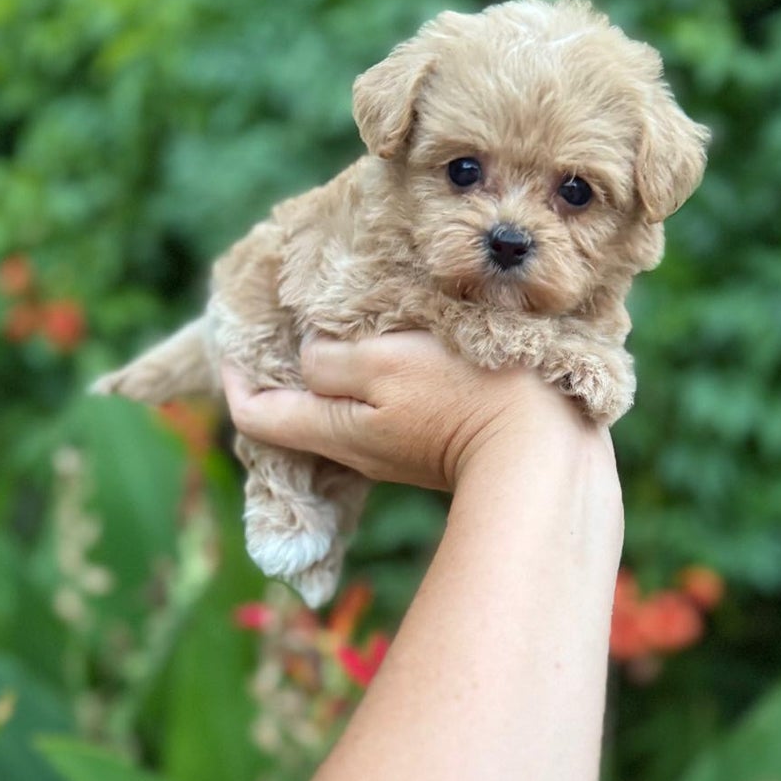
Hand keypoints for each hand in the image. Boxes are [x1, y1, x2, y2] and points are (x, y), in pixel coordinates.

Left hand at [221, 331, 605, 492]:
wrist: (545, 453)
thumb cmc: (464, 396)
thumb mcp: (385, 361)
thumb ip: (332, 359)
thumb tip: (309, 358)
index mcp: (336, 430)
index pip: (258, 415)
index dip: (236, 377)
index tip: (235, 339)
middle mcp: (359, 452)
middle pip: (299, 417)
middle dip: (286, 373)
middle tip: (288, 325)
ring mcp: (398, 455)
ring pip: (344, 414)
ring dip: (335, 375)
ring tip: (344, 329)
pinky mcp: (436, 448)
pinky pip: (385, 414)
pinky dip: (375, 383)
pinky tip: (398, 354)